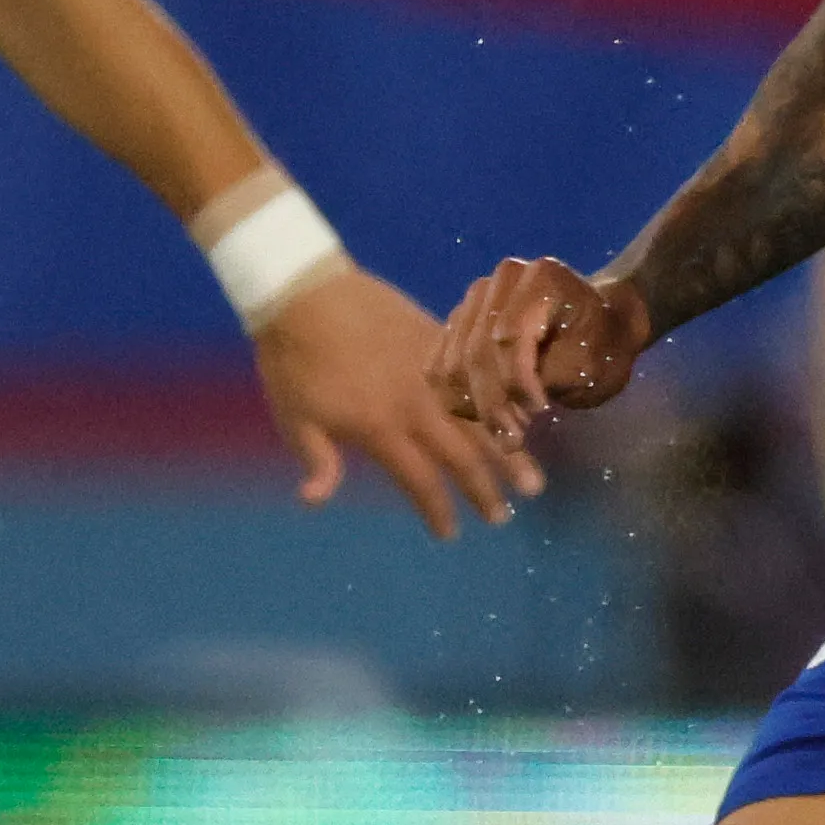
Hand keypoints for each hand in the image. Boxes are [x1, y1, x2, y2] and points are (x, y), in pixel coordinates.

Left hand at [254, 267, 539, 539]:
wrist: (304, 289)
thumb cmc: (292, 359)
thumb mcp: (294, 417)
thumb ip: (318, 460)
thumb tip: (316, 502)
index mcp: (381, 428)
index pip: (420, 481)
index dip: (437, 511)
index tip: (449, 534)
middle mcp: (417, 404)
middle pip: (462, 456)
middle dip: (485, 491)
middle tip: (503, 519)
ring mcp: (432, 370)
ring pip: (481, 419)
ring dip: (508, 452)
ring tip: (532, 481)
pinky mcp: (437, 338)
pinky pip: (479, 375)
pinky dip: (503, 400)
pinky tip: (522, 415)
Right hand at [432, 256, 655, 443]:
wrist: (603, 325)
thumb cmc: (604, 348)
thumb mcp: (590, 366)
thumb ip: (547, 379)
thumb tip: (509, 409)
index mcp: (540, 279)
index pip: (509, 338)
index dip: (517, 384)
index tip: (537, 416)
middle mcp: (502, 280)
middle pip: (476, 351)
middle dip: (494, 402)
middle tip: (514, 439)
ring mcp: (476, 297)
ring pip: (453, 361)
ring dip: (474, 404)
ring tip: (504, 430)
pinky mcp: (460, 319)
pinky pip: (442, 363)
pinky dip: (459, 395)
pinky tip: (482, 416)